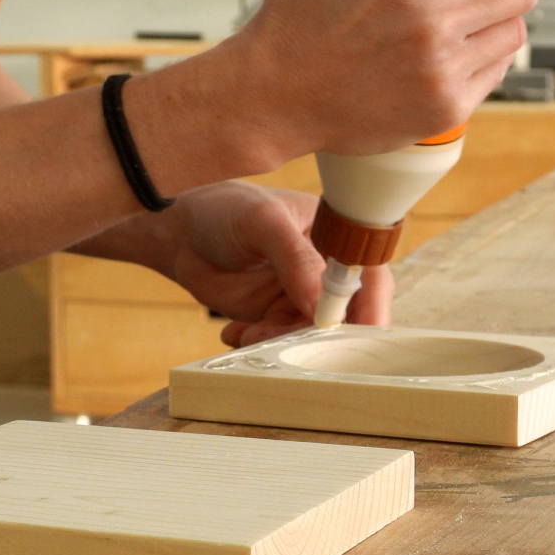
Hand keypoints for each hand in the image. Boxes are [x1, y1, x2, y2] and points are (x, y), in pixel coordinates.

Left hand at [166, 182, 393, 347]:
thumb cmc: (227, 209)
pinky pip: (276, 343)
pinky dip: (258, 345)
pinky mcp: (273, 317)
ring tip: (249, 334)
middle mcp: (325, 273)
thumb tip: (320, 302)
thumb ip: (294, 257)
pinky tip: (233, 333)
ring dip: (283, 343)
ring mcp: (299, 298)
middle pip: (345, 316)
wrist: (182, 232)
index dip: (372, 308)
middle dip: (323, 337)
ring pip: (308, 336)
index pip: (369, 276)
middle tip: (295, 345)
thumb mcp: (262, 221)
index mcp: (337, 239)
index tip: (356, 335)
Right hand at [233, 0, 554, 157]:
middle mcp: (435, 24)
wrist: (274, 98)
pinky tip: (447, 52)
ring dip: (495, 18)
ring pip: (513, 31)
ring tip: (459, 17)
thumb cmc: (294, 20)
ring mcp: (443, 72)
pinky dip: (480, 58)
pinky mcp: (445, 110)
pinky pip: (495, 73)